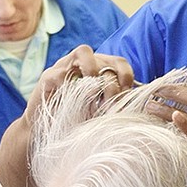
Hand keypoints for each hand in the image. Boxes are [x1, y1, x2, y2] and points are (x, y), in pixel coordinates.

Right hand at [0, 46, 134, 186]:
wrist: (46, 134)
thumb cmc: (76, 123)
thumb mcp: (100, 114)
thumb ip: (116, 106)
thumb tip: (140, 106)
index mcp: (100, 71)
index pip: (120, 63)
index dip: (127, 77)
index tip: (128, 97)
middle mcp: (83, 65)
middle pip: (105, 58)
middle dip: (111, 83)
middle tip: (110, 105)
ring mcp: (64, 68)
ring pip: (83, 52)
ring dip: (92, 70)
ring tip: (92, 92)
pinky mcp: (47, 78)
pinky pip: (60, 72)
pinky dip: (68, 84)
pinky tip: (71, 101)